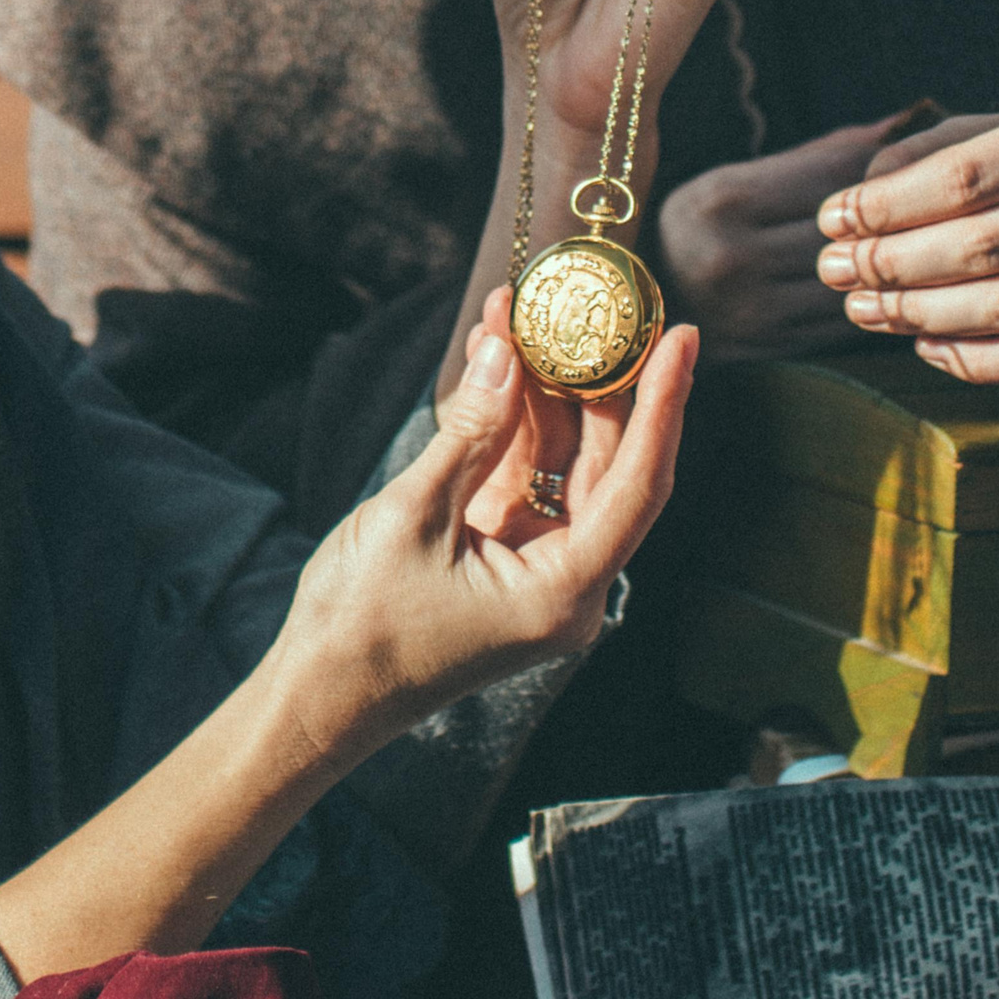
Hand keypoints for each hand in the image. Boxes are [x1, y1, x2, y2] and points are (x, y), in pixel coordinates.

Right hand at [272, 287, 694, 760]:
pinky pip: (523, 474)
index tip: (681, 338)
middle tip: (597, 306)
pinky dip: (510, 421)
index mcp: (564, 592)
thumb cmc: (363, 626)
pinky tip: (496, 360)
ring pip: (563, 463)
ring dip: (542, 391)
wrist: (316, 693)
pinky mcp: (502, 552)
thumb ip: (470, 432)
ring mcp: (535, 566)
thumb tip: (508, 352)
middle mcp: (566, 582)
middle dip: (597, 381)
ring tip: (522, 313)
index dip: (664, 405)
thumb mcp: (415, 515)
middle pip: (608, 465)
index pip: (639, 483)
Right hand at [658, 118, 903, 361]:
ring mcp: (752, 306)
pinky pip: (842, 319)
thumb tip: (894, 127)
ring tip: (920, 238)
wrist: (638, 309)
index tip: (909, 152)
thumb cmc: (694, 230)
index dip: (878, 160)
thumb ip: (810, 159)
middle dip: (893, 207)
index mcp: (723, 200)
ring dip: (889, 258)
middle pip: (845, 225)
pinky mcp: (770, 345)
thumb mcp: (728, 182)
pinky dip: (873, 298)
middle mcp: (734, 254)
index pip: (828, 173)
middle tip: (931, 194)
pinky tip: (892, 283)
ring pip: (851, 275)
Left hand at [815, 102, 998, 384]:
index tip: (832, 219)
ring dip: (921, 314)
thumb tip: (859, 203)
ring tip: (864, 308)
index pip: (962, 177)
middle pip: (982, 246)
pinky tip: (923, 344)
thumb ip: (925, 155)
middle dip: (892, 264)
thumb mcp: (991, 134)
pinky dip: (973, 360)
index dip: (887, 206)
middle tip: (835, 270)